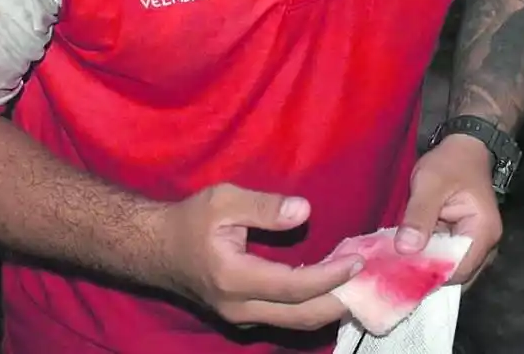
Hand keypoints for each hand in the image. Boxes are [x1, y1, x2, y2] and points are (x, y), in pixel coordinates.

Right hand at [158, 183, 361, 329]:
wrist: (154, 248)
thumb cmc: (189, 220)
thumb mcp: (224, 200)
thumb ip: (264, 208)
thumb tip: (304, 211)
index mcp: (236, 279)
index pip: (295, 287)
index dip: (330, 277)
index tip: (358, 261)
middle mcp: (240, 308)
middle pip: (301, 316)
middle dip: (339, 301)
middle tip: (368, 280)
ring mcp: (239, 318)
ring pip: (293, 323)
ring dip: (327, 307)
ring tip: (355, 284)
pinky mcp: (240, 316)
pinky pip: (282, 318)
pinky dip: (309, 307)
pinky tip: (326, 288)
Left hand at [395, 135, 502, 288]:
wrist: (463, 146)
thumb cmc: (450, 162)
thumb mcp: (430, 183)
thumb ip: (419, 215)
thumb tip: (405, 249)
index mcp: (483, 233)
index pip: (458, 270)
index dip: (430, 274)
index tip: (400, 272)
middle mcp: (483, 244)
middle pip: (453, 272)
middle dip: (424, 271)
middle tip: (392, 269)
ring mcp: (472, 242)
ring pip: (446, 265)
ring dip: (423, 263)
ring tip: (394, 262)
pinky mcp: (460, 238)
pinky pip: (443, 254)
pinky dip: (425, 253)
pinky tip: (404, 251)